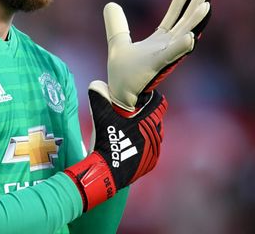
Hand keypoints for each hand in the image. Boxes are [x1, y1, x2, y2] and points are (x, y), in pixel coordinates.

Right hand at [64, 82, 167, 210]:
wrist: (108, 170)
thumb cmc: (107, 140)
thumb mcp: (101, 117)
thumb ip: (99, 97)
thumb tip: (95, 84)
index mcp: (149, 121)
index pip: (159, 103)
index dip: (150, 99)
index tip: (140, 99)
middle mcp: (156, 134)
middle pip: (156, 118)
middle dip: (145, 115)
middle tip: (131, 116)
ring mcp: (155, 149)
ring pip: (154, 134)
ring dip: (145, 131)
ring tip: (130, 131)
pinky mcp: (152, 161)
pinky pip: (151, 148)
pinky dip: (144, 145)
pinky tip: (132, 145)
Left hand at [93, 0, 210, 112]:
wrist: (120, 94)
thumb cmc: (123, 73)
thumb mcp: (117, 42)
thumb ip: (116, 25)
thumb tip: (110, 4)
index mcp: (159, 41)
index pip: (172, 18)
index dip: (180, 2)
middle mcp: (166, 48)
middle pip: (184, 24)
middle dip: (195, 7)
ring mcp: (163, 57)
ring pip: (184, 36)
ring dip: (195, 22)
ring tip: (206, 6)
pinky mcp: (157, 66)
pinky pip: (172, 55)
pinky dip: (181, 46)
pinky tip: (191, 38)